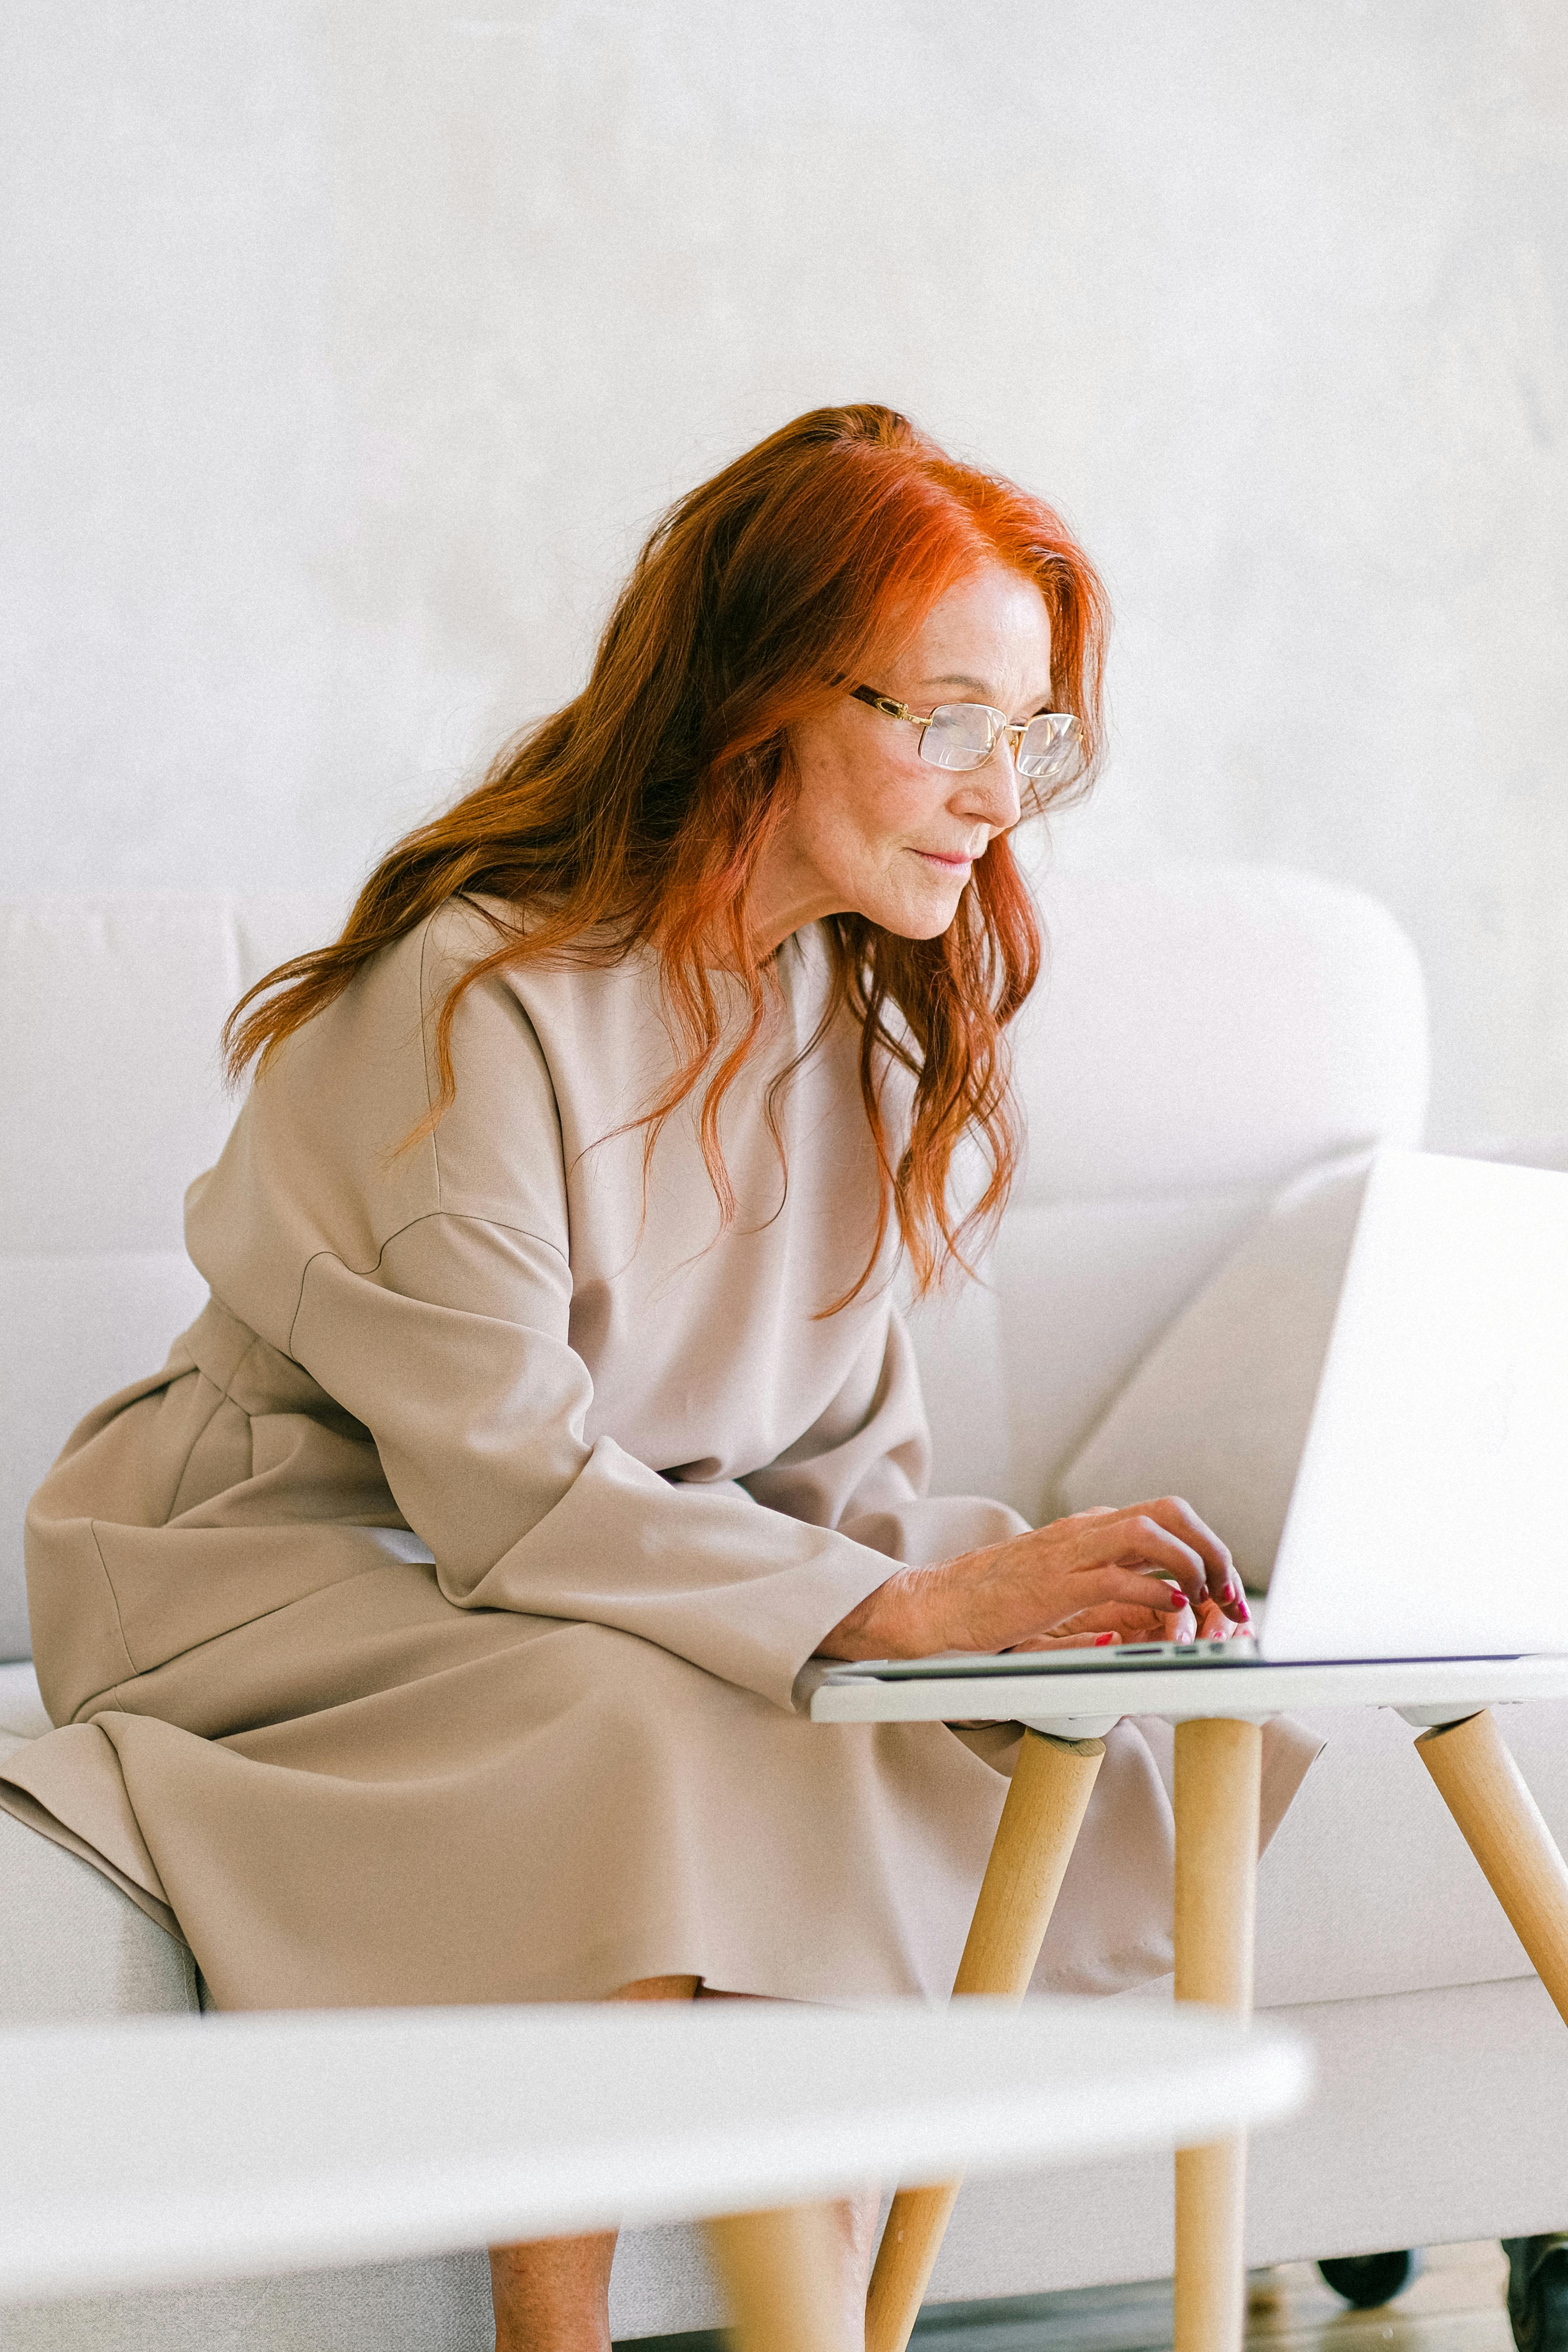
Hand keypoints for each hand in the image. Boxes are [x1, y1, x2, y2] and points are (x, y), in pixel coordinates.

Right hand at [819, 1497, 1251, 1661]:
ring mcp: (1070, 1553)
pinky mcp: (1055, 1583)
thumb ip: (1108, 1587)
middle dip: (1213, 1550)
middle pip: (1172, 1513)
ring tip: (1207, 1604)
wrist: (935, 1604)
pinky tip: (1170, 1612)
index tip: (1226, 1592)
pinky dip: (1154, 1591)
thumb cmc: (994, 1603)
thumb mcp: (1063, 1588)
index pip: (1167, 1518)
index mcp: (1090, 1530)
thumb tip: (1161, 1603)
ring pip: (1153, 1533)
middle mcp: (1086, 1530)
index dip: (1208, 1549)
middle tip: (1230, 1596)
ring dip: (1194, 1566)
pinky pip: (1118, 1575)